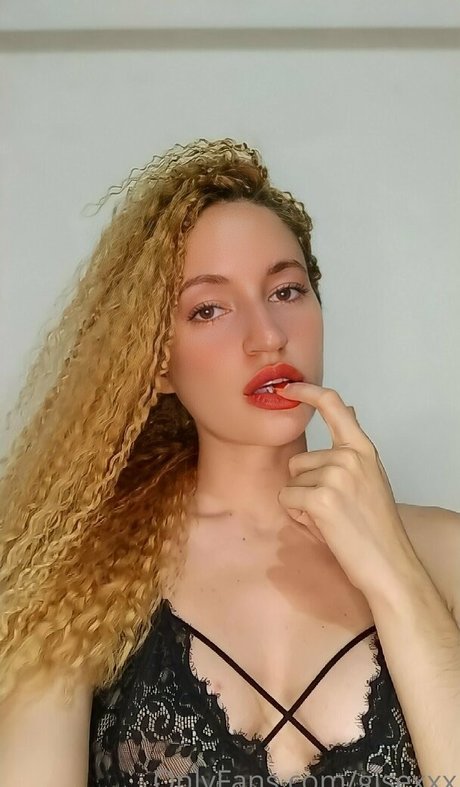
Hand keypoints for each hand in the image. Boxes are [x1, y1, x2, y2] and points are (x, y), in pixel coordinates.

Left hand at [276, 382, 417, 598]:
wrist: (389, 564)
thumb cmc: (375, 526)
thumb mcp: (369, 475)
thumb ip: (351, 445)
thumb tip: (348, 408)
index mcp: (363, 449)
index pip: (333, 405)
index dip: (306, 392)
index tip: (287, 387)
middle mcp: (350, 457)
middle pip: (298, 461)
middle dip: (305, 486)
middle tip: (334, 509)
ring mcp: (335, 476)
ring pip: (291, 482)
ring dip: (302, 503)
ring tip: (331, 519)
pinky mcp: (321, 498)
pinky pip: (287, 499)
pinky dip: (298, 517)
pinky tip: (323, 527)